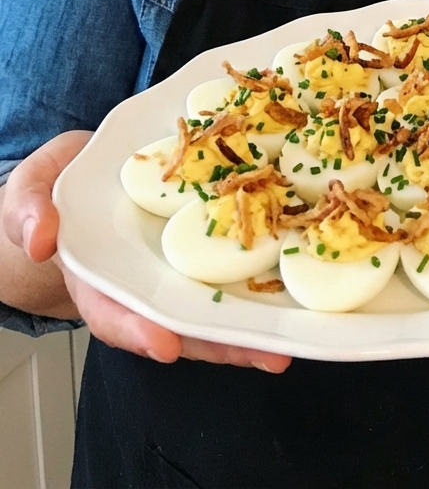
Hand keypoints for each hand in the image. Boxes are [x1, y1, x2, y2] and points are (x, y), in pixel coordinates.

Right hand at [3, 132, 290, 373]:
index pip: (115, 315)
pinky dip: (266, 265)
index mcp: (98, 280)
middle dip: (226, 342)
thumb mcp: (30, 193)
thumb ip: (29, 212)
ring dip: (258, 318)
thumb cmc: (55, 191)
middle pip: (186, 322)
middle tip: (269, 354)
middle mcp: (145, 281)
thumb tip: (40, 238)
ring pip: (219, 299)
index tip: (164, 344)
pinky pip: (236, 253)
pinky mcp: (206, 235)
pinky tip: (302, 268)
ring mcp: (178, 263)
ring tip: (299, 336)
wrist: (83, 171)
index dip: (139, 331)